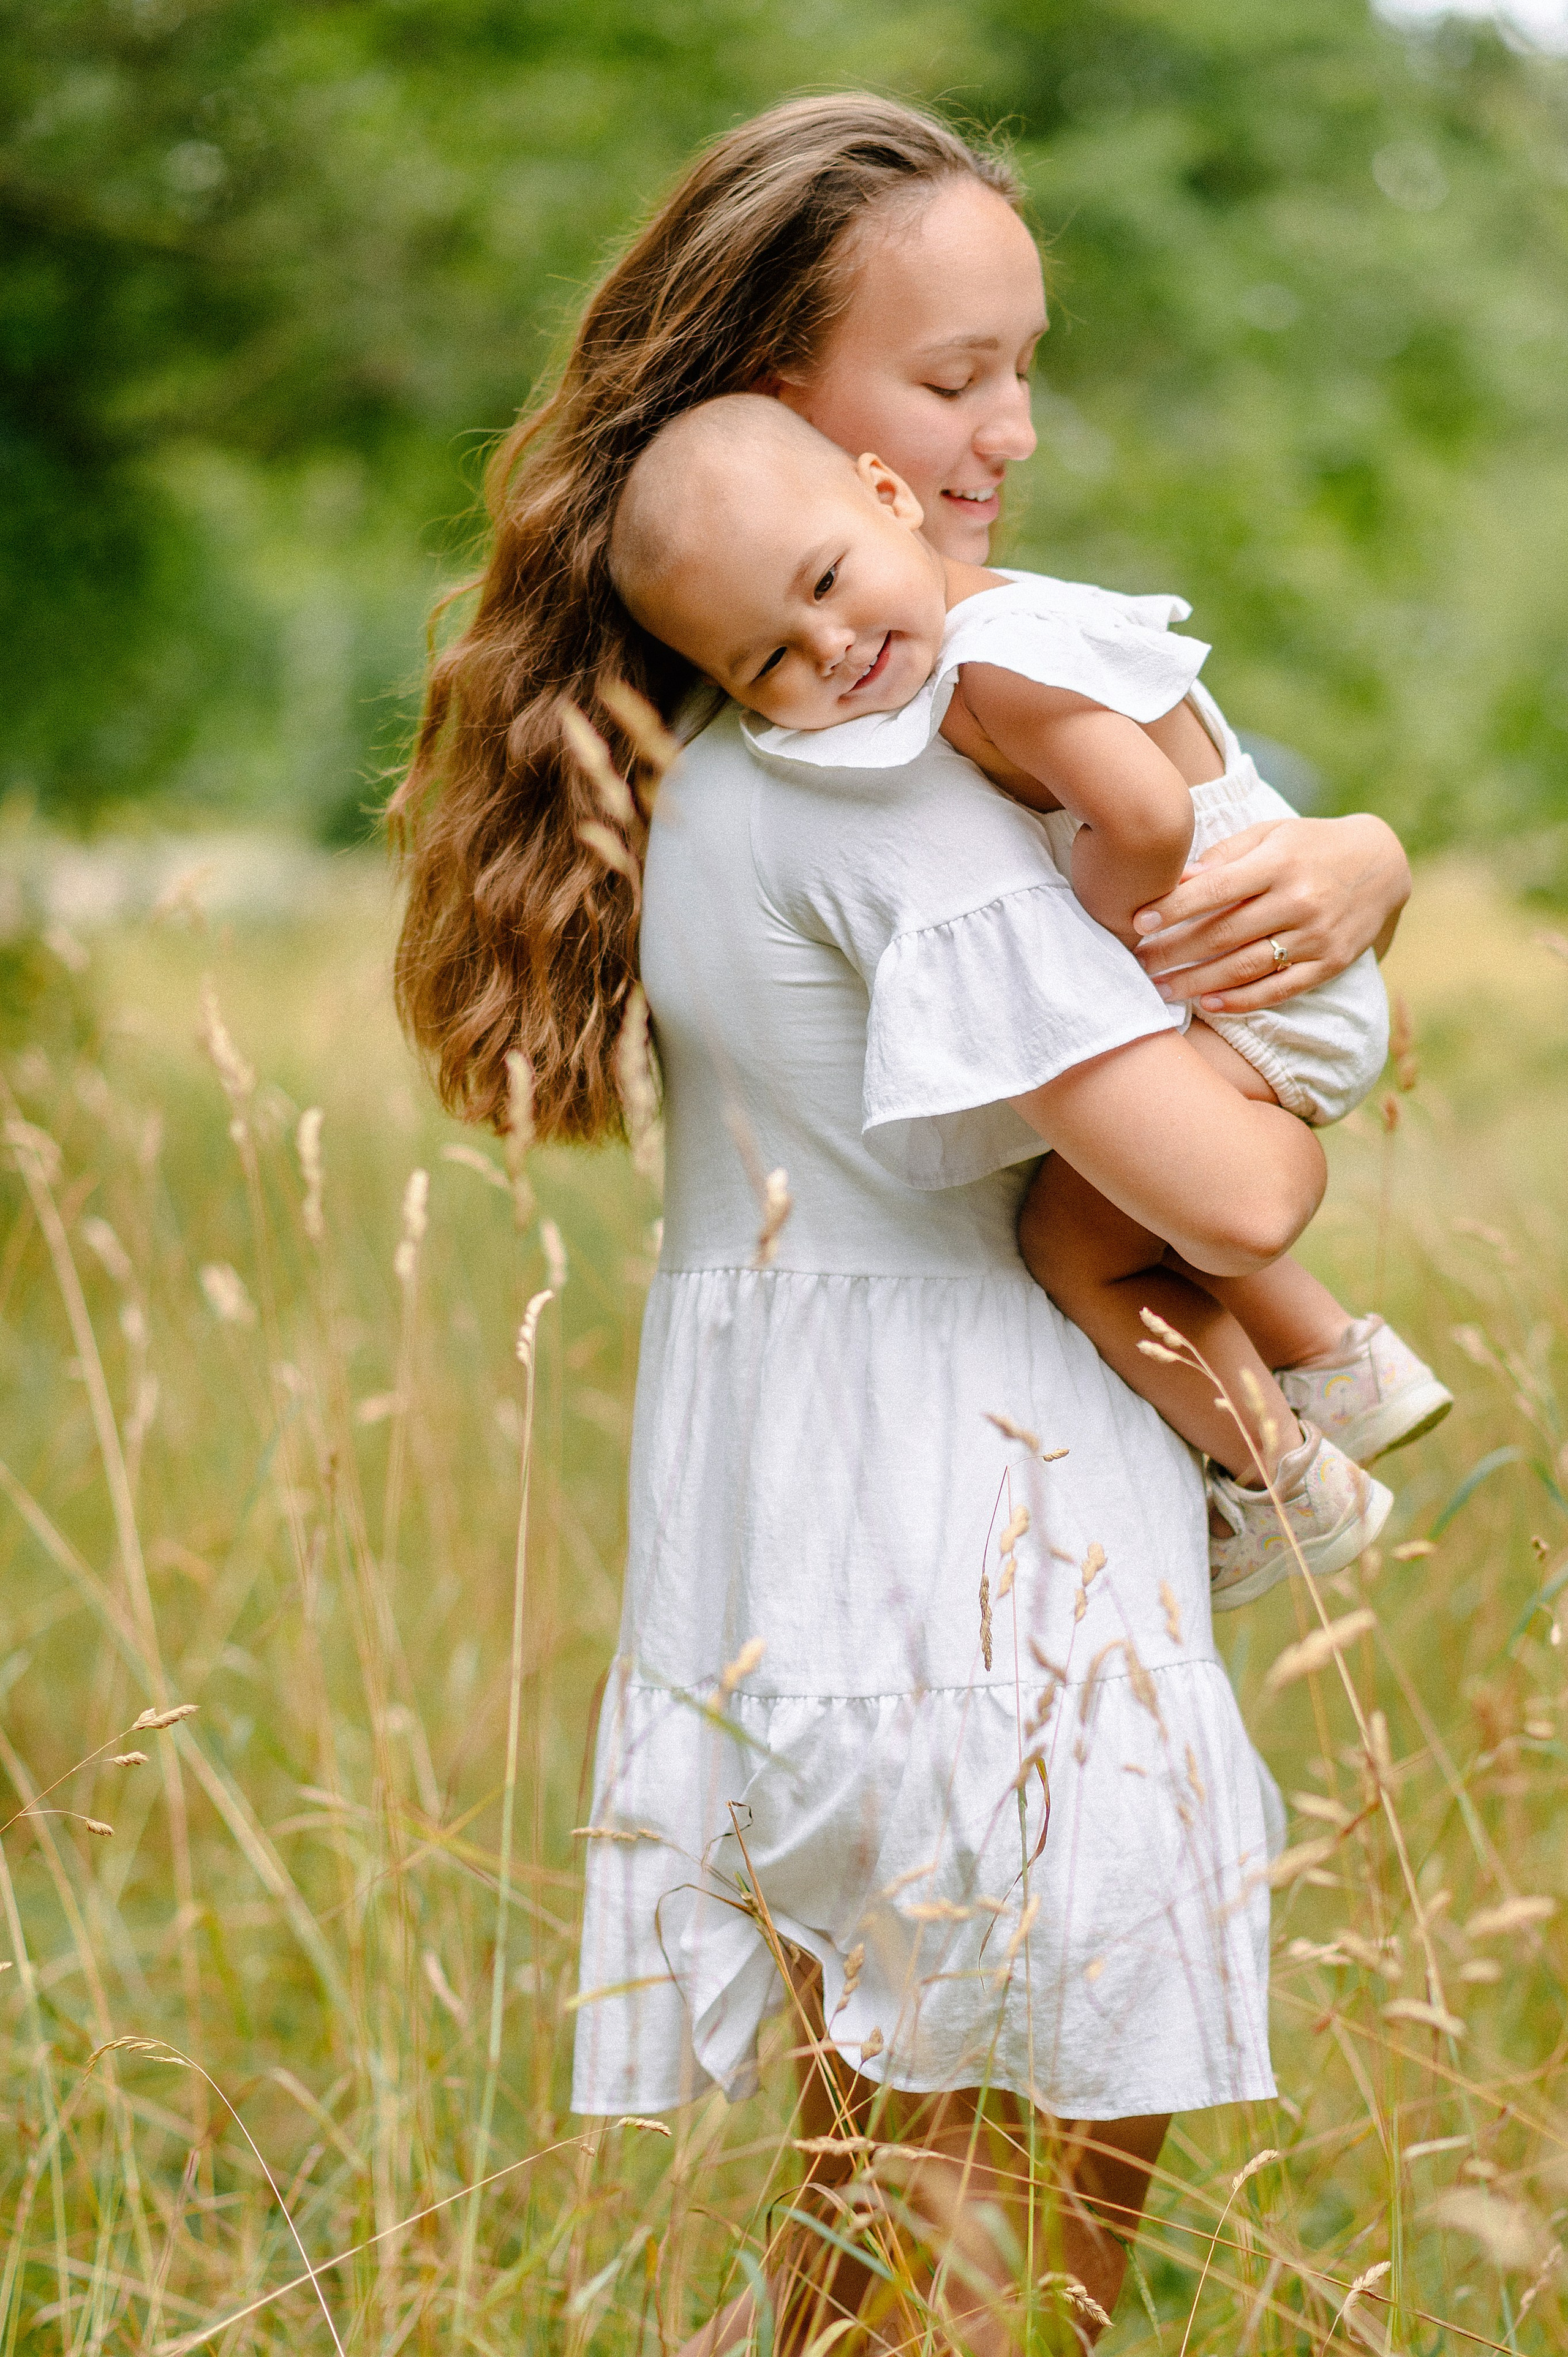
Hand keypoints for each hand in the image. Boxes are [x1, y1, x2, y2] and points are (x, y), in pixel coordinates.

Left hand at [1130, 814, 1410, 1013]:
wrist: (1382, 863)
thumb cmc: (1310, 845)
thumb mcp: (1271, 834)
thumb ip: (1225, 856)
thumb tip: (1177, 879)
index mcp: (1280, 862)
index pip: (1217, 889)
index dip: (1175, 907)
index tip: (1138, 920)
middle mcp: (1300, 900)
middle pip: (1224, 934)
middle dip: (1174, 951)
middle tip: (1137, 963)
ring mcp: (1316, 935)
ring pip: (1246, 967)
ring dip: (1198, 983)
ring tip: (1160, 990)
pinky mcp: (1329, 963)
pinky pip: (1279, 989)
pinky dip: (1242, 1000)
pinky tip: (1208, 1004)